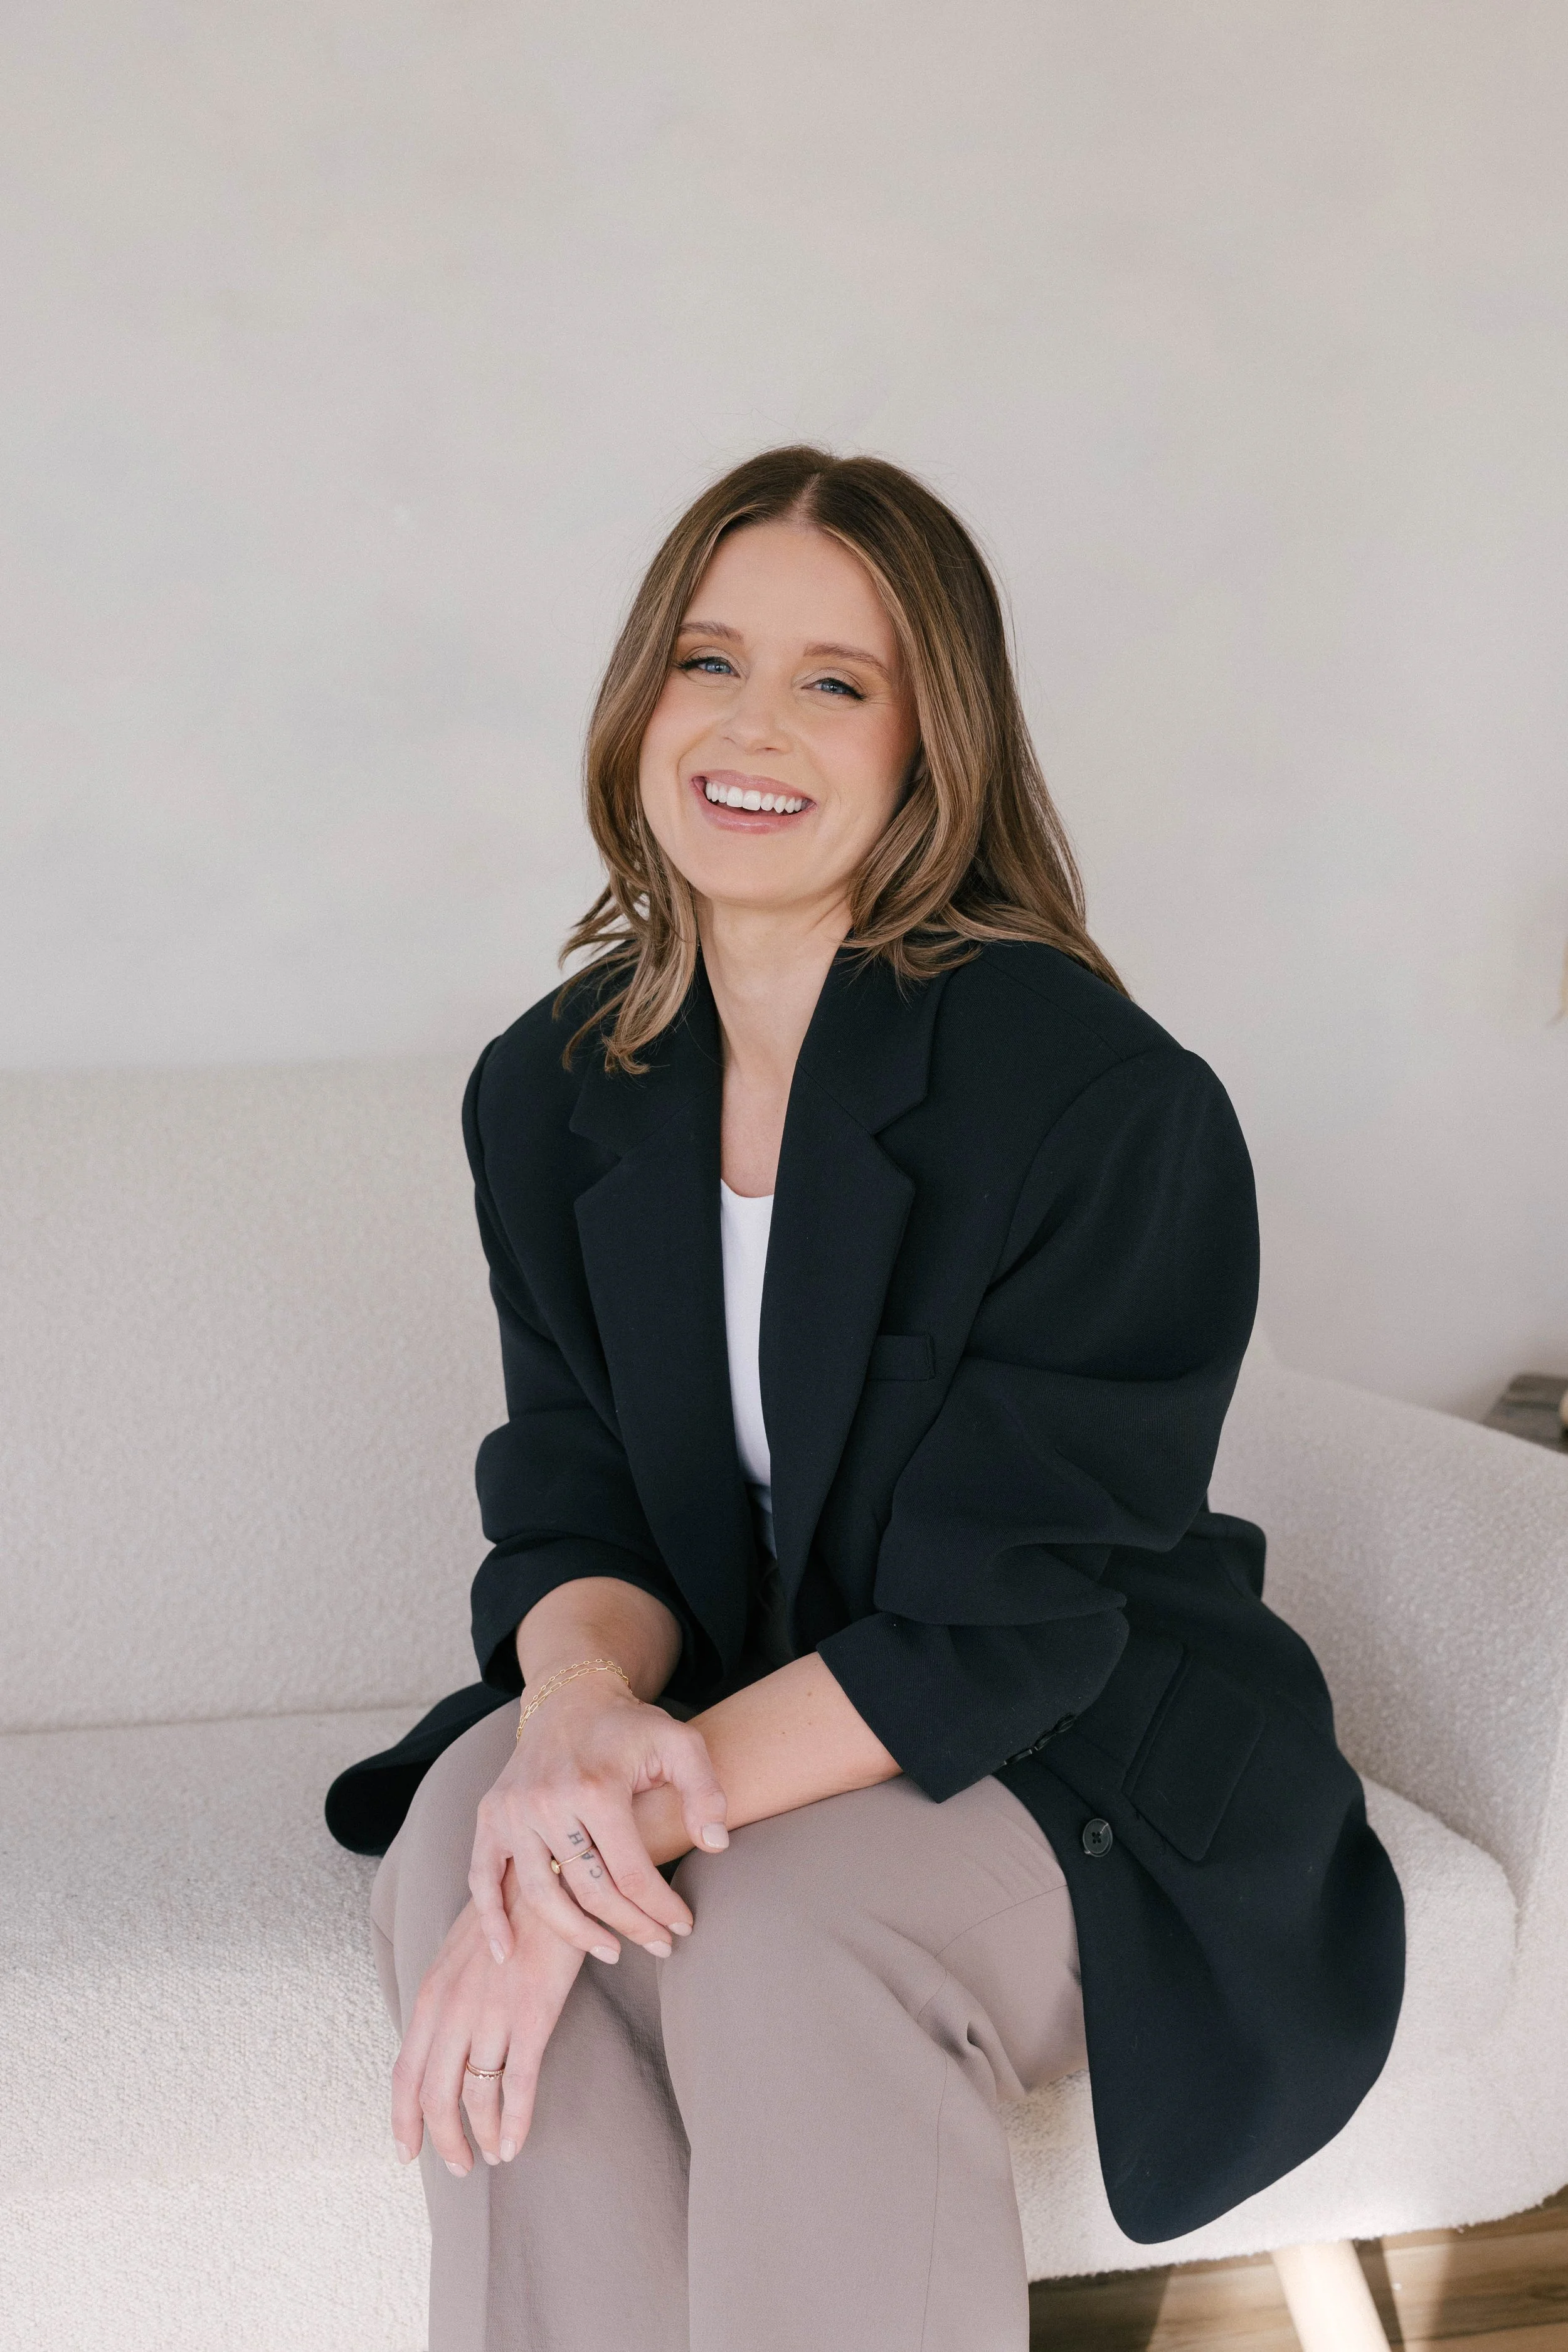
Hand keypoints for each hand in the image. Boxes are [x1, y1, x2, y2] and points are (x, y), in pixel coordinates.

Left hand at [391, 1872, 584, 2174]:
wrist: (551, 1881)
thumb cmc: (508, 1915)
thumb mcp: (458, 1954)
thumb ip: (444, 1999)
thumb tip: (437, 2043)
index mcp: (431, 1995)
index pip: (405, 2073)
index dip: (403, 2120)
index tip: (406, 2153)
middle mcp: (453, 2010)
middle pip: (436, 2096)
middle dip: (444, 2140)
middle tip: (460, 2164)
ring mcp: (491, 2015)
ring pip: (477, 2097)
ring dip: (483, 2135)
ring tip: (492, 2153)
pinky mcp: (532, 2017)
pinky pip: (518, 2086)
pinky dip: (515, 2123)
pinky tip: (516, 2143)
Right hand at [469, 1676, 729, 1965]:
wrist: (571, 1699)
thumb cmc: (630, 1727)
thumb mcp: (680, 1743)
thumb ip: (705, 1791)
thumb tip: (715, 1845)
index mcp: (597, 1788)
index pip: (632, 1873)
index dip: (660, 1908)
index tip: (682, 1926)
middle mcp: (548, 1801)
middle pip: (589, 1891)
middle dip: (630, 1927)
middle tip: (659, 1945)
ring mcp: (513, 1811)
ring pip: (541, 1895)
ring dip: (577, 1934)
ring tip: (611, 1951)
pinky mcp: (490, 1816)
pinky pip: (483, 1878)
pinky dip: (491, 1919)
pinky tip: (508, 1952)